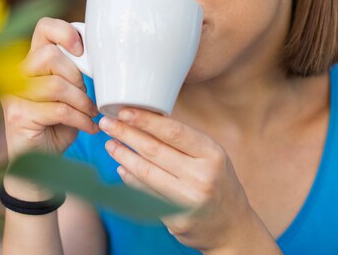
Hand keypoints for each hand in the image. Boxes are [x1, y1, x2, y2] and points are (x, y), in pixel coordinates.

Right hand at [1, 17, 98, 161]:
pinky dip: (80, 119)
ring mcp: (14, 94)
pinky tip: (88, 127)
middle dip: (77, 76)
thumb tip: (100, 62)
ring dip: (82, 102)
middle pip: (50, 55)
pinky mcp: (18, 115)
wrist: (39, 164)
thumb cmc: (57, 126)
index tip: (82, 50)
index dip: (65, 32)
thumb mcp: (69, 95)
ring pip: (56, 85)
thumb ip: (74, 75)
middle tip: (86, 96)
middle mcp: (17, 74)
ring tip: (90, 114)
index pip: (44, 28)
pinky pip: (58, 110)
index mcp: (32, 62)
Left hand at [99, 108, 278, 253]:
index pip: (173, 131)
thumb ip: (183, 141)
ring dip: (123, 156)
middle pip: (154, 150)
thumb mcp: (210, 157)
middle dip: (126, 134)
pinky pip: (147, 194)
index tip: (124, 111)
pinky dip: (131, 180)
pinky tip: (121, 168)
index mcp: (212, 154)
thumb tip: (143, 118)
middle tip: (106, 124)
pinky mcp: (177, 220)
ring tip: (110, 144)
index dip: (145, 120)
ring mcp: (189, 200)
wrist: (231, 227)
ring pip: (146, 173)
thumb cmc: (216, 182)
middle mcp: (202, 176)